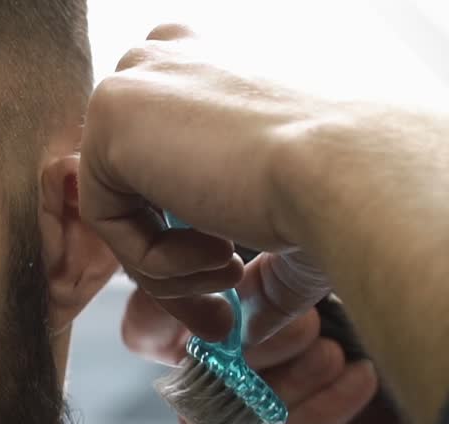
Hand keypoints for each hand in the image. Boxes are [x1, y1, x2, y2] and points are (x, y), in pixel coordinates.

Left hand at [79, 24, 334, 343]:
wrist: (351, 175)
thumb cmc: (341, 190)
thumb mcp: (287, 223)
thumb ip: (257, 266)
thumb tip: (245, 326)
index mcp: (206, 69)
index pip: (161, 165)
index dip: (186, 238)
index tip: (230, 283)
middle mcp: (165, 63)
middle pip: (136, 193)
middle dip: (174, 267)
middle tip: (220, 318)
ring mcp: (133, 82)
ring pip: (120, 212)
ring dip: (173, 270)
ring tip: (232, 272)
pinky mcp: (110, 115)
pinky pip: (106, 219)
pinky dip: (155, 260)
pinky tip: (217, 248)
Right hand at [123, 285, 429, 423]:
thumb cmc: (370, 369)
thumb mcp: (311, 318)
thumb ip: (267, 298)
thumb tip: (242, 279)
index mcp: (201, 363)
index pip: (144, 332)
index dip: (161, 306)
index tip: (224, 283)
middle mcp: (200, 412)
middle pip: (191, 370)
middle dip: (255, 340)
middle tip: (311, 322)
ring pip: (225, 413)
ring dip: (291, 379)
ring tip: (341, 358)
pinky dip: (321, 409)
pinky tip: (360, 382)